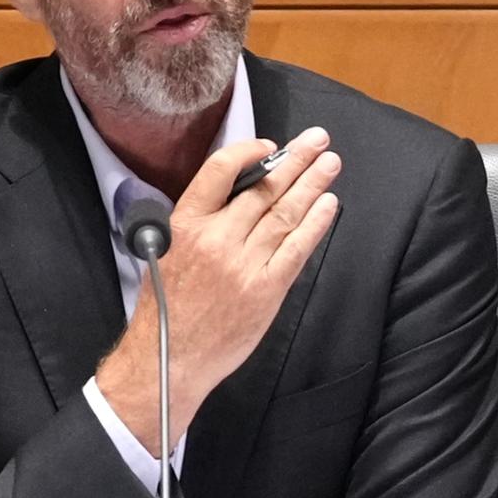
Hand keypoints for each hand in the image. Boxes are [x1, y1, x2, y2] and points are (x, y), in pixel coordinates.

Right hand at [97, 127, 342, 449]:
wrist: (170, 357)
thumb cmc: (167, 307)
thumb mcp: (167, 250)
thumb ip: (201, 220)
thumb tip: (238, 192)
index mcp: (186, 224)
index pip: (221, 171)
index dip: (249, 152)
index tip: (269, 145)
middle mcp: (217, 239)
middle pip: (264, 189)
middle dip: (295, 160)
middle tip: (317, 139)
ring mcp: (245, 264)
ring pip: (285, 214)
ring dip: (312, 184)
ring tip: (330, 163)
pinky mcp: (266, 290)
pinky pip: (297, 249)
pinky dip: (315, 224)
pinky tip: (328, 204)